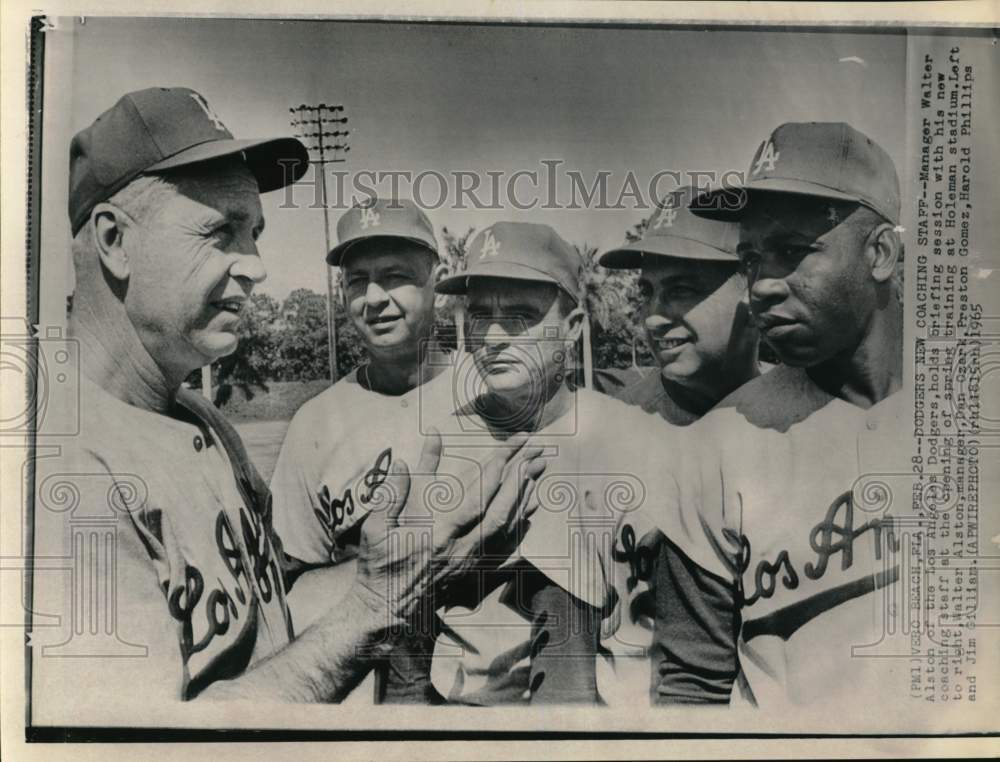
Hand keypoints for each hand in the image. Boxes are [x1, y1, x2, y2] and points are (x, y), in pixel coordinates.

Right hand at [353, 428, 545, 624]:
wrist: (388, 610)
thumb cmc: (380, 567)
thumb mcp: (376, 528)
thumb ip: (392, 493)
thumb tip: (402, 462)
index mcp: (436, 535)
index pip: (472, 503)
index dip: (490, 479)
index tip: (503, 457)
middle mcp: (459, 550)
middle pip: (498, 515)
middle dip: (515, 486)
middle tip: (530, 462)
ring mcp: (469, 563)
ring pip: (505, 532)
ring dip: (520, 504)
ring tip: (534, 479)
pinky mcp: (473, 572)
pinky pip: (504, 550)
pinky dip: (518, 530)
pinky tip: (528, 516)